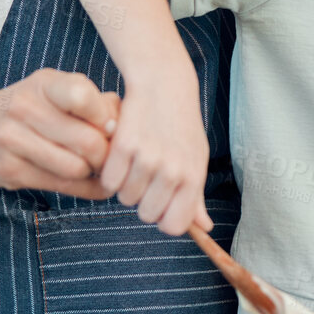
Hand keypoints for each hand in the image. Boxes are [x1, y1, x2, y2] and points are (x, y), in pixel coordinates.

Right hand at [0, 68, 118, 199]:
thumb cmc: (27, 107)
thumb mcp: (54, 91)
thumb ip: (92, 101)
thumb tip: (125, 123)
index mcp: (44, 84)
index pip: (83, 96)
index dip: (107, 116)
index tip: (112, 127)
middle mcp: (26, 108)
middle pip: (88, 141)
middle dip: (108, 154)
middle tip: (112, 157)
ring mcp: (14, 141)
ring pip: (77, 167)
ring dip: (96, 173)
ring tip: (97, 168)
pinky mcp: (11, 171)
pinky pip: (63, 187)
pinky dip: (89, 189)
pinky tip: (96, 184)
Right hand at [96, 68, 210, 236]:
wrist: (164, 85)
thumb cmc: (181, 126)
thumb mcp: (196, 159)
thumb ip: (196, 198)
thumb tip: (204, 228)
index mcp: (193, 177)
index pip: (174, 226)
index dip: (163, 218)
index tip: (160, 203)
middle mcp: (172, 171)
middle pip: (147, 215)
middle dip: (143, 201)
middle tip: (146, 176)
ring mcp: (148, 158)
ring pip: (125, 198)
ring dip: (126, 185)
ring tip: (135, 161)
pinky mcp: (124, 145)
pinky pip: (108, 181)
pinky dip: (110, 172)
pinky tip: (120, 155)